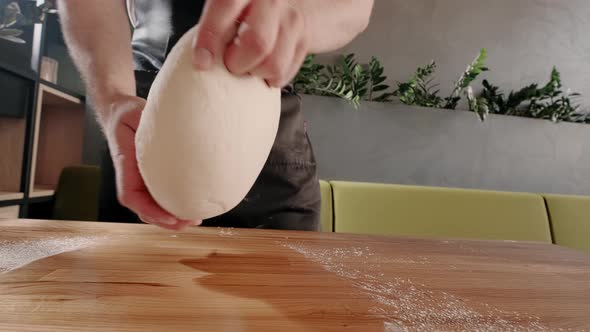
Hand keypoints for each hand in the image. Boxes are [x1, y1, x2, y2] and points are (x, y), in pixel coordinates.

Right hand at [103, 96, 201, 230]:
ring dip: (170, 218)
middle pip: (143, 209)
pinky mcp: (149, 178)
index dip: (150, 210)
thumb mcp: (136, 113)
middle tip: (190, 222)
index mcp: (125, 164)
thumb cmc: (128, 113)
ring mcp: (139, 179)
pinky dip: (171, 208)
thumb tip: (176, 126)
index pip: (131, 196)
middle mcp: (130, 176)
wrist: (120, 112)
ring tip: (193, 221)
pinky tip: (189, 210)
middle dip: (165, 220)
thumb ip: (148, 123)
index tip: (170, 217)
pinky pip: (158, 198)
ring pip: (150, 207)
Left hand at [192, 0, 308, 86]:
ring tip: (249, 64)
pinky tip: (264, 66)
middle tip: (231, 64)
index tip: (202, 62)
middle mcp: (272, 0)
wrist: (292, 4)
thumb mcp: (231, 8)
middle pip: (258, 43)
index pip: (226, 8)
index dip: (211, 38)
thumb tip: (203, 60)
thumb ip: (217, 25)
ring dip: (256, 72)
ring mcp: (292, 20)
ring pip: (273, 63)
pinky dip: (270, 78)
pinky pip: (285, 73)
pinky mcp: (304, 40)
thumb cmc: (249, 10)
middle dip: (238, 62)